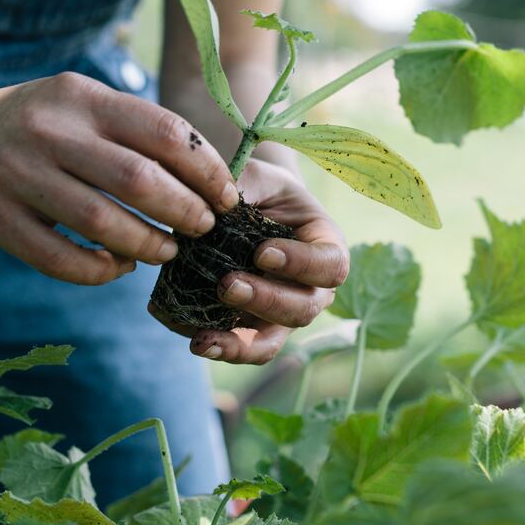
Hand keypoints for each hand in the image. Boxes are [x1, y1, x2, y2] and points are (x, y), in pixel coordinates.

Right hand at [0, 72, 237, 284]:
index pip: (163, 132)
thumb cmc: (37, 127)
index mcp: (79, 96)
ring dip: (146, 245)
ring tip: (165, 251)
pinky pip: (60, 258)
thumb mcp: (78, 105)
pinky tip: (117, 267)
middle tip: (201, 229)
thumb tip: (208, 179)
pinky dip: (99, 270)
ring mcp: (15, 175)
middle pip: (138, 180)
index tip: (226, 197)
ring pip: (101, 223)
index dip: (205, 171)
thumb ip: (132, 130)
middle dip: (184, 212)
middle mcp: (46, 130)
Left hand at [152, 158, 349, 363]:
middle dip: (265, 301)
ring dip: (240, 343)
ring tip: (205, 337)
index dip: (301, 264)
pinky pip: (241, 347)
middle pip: (302, 310)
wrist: (246, 208)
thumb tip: (216, 207)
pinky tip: (194, 339)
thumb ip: (245, 186)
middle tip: (227, 284)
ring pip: (271, 341)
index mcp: (326, 247)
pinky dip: (219, 347)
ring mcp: (281, 313)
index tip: (262, 252)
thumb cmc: (261, 188)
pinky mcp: (250, 327)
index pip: (330, 266)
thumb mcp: (258, 176)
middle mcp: (311, 288)